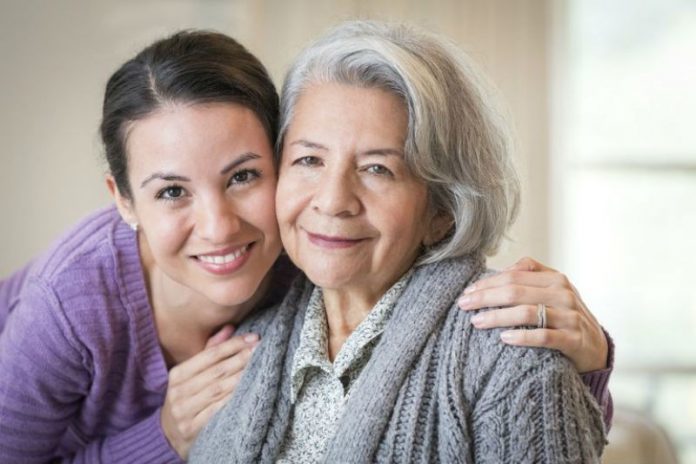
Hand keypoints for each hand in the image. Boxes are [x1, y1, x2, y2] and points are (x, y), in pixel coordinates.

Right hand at [160, 325, 258, 457]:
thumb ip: (209, 351)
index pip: (209, 355)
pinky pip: (217, 410)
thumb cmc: (186, 398)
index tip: (254, 337)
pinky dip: (233, 399)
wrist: (168, 435)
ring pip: (218, 390)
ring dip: (241, 376)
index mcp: (177, 374)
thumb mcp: (190, 375)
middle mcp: (179, 392)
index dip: (233, 345)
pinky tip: (248, 390)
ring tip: (260, 366)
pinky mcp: (192, 428)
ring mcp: (184, 411)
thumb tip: (230, 328)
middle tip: (261, 349)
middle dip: (241, 358)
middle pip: (216, 371)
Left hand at [458, 257, 607, 372]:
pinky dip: (522, 337)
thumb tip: (502, 269)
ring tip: (476, 322)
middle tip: (463, 305)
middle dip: (485, 298)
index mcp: (555, 279)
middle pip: (516, 292)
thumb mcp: (553, 291)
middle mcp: (563, 294)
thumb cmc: (565, 316)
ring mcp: (570, 317)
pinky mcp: (574, 340)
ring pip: (527, 313)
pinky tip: (504, 338)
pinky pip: (544, 336)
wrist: (596, 347)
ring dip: (497, 317)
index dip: (488, 283)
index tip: (467, 291)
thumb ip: (532, 274)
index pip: (514, 276)